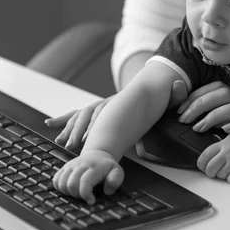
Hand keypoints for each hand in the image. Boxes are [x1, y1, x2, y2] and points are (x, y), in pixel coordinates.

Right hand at [45, 80, 188, 149]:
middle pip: (91, 112)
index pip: (108, 108)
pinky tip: (50, 124)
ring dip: (70, 127)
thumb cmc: (165, 95)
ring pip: (83, 114)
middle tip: (73, 145)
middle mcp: (112, 101)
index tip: (88, 138)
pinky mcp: (100, 111)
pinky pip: (79, 115)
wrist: (158, 86)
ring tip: (61, 141)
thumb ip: (176, 92)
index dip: (97, 123)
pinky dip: (65, 119)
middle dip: (80, 129)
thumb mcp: (173, 93)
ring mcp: (105, 105)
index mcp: (127, 99)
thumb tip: (179, 85)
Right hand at [52, 149, 123, 203]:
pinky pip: (55, 180)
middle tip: (85, 197)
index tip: (91, 201)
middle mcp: (80, 165)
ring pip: (61, 183)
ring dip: (68, 193)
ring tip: (78, 193)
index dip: (86, 194)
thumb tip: (107, 191)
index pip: (85, 182)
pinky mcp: (64, 167)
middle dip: (77, 195)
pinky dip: (60, 188)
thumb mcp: (118, 172)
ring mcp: (71, 166)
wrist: (98, 154)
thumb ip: (115, 181)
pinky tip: (69, 190)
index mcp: (94, 167)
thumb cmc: (107, 167)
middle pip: (71, 184)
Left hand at [176, 81, 229, 133]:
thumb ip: (201, 109)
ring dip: (216, 115)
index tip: (179, 110)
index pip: (213, 88)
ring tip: (199, 128)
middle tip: (185, 120)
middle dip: (201, 105)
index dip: (195, 96)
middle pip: (223, 93)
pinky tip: (226, 130)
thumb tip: (179, 92)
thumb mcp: (220, 120)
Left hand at [197, 133, 229, 183]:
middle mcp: (227, 153)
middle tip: (216, 171)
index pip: (204, 156)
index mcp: (223, 144)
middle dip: (210, 173)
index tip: (203, 167)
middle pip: (210, 169)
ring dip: (223, 175)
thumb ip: (219, 144)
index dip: (201, 164)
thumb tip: (206, 155)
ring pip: (220, 176)